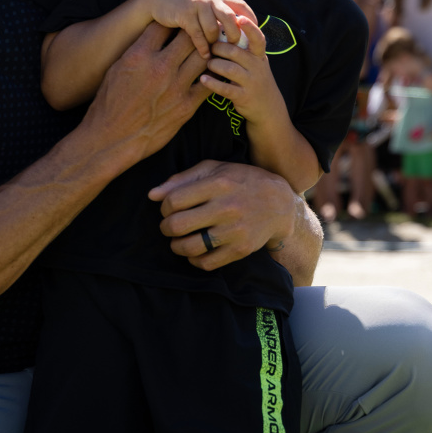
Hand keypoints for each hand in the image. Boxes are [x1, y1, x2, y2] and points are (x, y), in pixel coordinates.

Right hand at [82, 20, 210, 169]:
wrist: (111, 139)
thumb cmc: (109, 105)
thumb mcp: (116, 70)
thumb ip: (136, 52)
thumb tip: (150, 38)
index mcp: (139, 55)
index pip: (163, 26)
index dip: (171, 22)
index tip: (177, 23)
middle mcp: (159, 68)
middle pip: (188, 37)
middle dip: (194, 33)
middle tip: (200, 32)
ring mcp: (175, 87)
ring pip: (202, 57)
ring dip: (206, 53)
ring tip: (209, 50)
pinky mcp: (186, 107)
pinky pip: (208, 85)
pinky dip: (210, 77)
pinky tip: (211, 74)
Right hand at [147, 0, 256, 60]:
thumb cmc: (186, 6)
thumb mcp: (205, 4)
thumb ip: (220, 12)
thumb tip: (238, 29)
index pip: (242, 6)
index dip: (251, 21)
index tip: (254, 36)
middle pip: (231, 19)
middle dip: (235, 36)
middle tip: (235, 49)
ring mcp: (198, 6)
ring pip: (213, 29)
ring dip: (215, 44)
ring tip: (216, 55)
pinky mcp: (185, 15)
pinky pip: (198, 34)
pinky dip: (202, 47)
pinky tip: (204, 56)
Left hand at [148, 159, 294, 269]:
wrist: (280, 203)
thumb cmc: (241, 181)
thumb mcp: (215, 169)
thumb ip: (181, 179)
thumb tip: (152, 195)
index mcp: (218, 184)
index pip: (173, 201)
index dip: (164, 207)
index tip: (169, 209)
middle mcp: (226, 207)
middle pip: (177, 225)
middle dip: (166, 228)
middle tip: (170, 226)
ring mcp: (234, 231)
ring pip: (190, 247)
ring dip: (177, 246)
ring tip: (179, 241)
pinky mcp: (240, 249)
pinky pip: (206, 263)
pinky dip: (194, 260)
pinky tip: (195, 251)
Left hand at [199, 17, 282, 127]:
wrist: (268, 107)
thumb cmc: (255, 78)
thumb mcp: (255, 62)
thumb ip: (244, 48)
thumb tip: (224, 25)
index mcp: (259, 56)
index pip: (258, 38)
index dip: (250, 28)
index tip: (239, 19)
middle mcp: (257, 67)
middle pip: (235, 52)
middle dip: (219, 48)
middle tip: (209, 47)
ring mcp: (251, 82)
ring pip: (230, 69)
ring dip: (215, 64)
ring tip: (208, 64)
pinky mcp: (243, 97)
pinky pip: (225, 89)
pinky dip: (212, 83)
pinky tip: (203, 79)